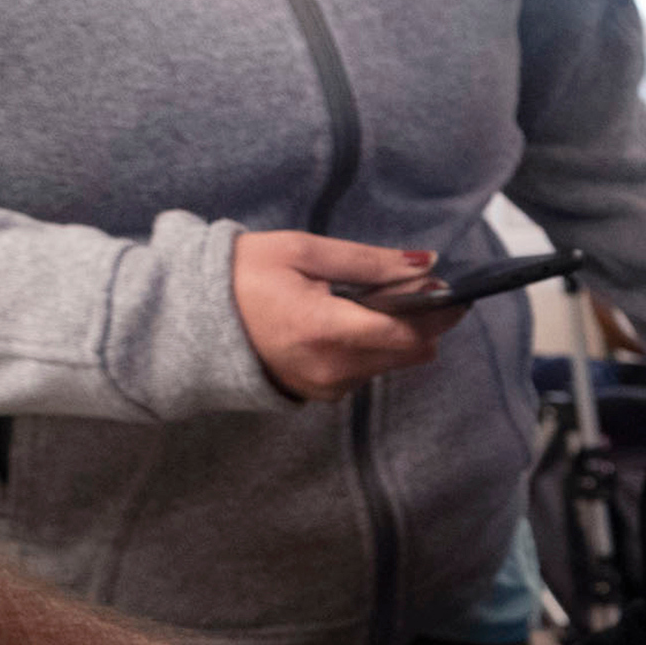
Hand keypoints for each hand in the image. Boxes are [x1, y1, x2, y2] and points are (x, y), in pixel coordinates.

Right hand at [231, 230, 466, 401]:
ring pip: (392, 363)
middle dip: (426, 322)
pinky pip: (367, 371)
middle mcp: (331, 368)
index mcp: (324, 329)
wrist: (193, 316)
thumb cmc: (243, 274)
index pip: (407, 334)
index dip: (438, 312)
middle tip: (420, 288)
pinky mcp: (322, 394)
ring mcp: (327, 387)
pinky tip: (353, 321)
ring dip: (399, 334)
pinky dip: (373, 347)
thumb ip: (369, 261)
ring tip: (377, 299)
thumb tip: (425, 264)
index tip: (452, 290)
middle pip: (410, 353)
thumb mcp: (303, 251)